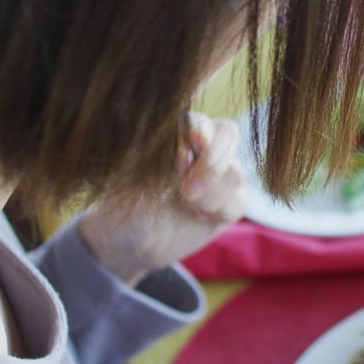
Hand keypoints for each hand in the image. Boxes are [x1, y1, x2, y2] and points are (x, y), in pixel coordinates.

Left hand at [78, 112, 246, 285]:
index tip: (186, 154)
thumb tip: (186, 142)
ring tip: (185, 205)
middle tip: (186, 192)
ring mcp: (220, 173)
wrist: (130, 245)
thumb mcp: (135, 177)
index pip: (200, 119)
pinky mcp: (231, 200)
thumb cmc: (124, 204)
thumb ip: (163, 156)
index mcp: (177, 134)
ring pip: (236, 173)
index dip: (200, 132)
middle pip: (228, 134)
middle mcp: (203, 147)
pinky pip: (238, 201)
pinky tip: (197, 217)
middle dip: (210, 165)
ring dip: (210, 195)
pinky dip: (218, 211)